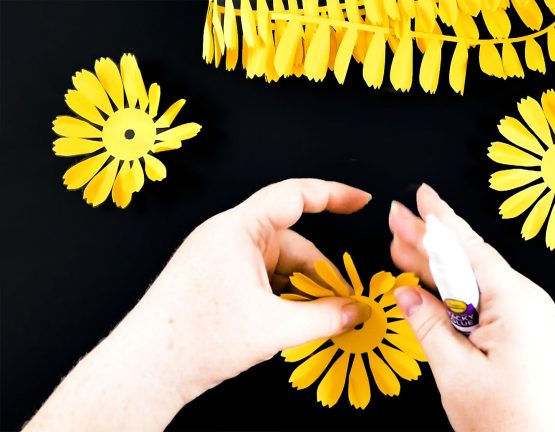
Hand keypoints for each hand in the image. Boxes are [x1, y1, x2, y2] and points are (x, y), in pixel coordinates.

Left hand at [25, 179, 372, 430]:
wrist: (146, 369)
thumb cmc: (192, 339)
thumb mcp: (272, 328)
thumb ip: (324, 317)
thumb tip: (354, 311)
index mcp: (237, 230)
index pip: (294, 196)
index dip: (333, 195)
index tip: (359, 200)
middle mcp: (228, 236)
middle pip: (292, 241)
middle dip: (319, 272)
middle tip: (343, 299)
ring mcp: (221, 257)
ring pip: (278, 263)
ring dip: (300, 288)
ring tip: (315, 318)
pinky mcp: (217, 277)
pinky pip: (262, 276)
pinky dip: (283, 295)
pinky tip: (292, 320)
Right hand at [389, 184, 554, 430]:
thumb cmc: (521, 425)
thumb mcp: (459, 375)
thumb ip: (430, 328)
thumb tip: (407, 296)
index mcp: (514, 302)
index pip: (466, 248)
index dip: (437, 220)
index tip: (420, 197)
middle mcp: (528, 302)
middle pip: (469, 260)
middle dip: (430, 240)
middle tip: (398, 219)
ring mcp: (531, 319)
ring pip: (477, 283)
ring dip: (440, 268)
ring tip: (404, 250)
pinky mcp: (530, 336)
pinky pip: (488, 303)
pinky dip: (458, 295)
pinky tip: (435, 291)